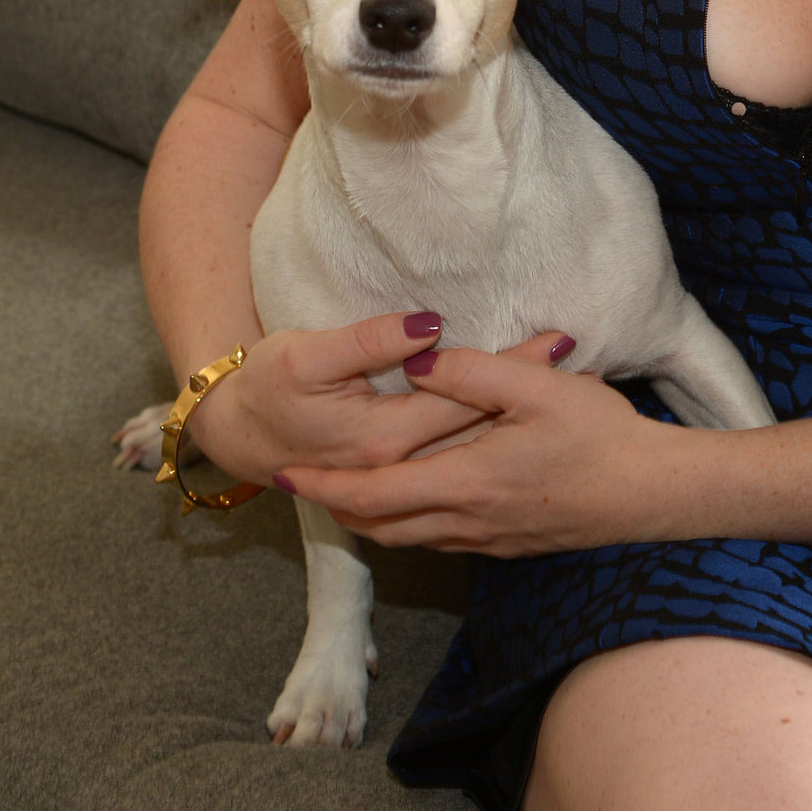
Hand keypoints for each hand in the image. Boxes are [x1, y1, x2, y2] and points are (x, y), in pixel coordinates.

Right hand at [184, 315, 573, 486]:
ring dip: (516, 427)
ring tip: (567, 388)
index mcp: (382, 438)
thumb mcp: (309, 355)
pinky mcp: (395, 482)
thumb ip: (372, 342)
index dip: (513, 366)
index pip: (465, 398)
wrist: (235, 431)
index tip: (560, 340)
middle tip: (577, 359)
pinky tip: (519, 428)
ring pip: (473, 453)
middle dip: (530, 394)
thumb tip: (430, 326)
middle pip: (479, 428)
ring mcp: (397, 484)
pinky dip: (489, 448)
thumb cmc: (268, 385)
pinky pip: (455, 470)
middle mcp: (397, 468)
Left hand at [271, 346, 689, 556]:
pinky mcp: (509, 543)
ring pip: (407, 538)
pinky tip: (413, 500)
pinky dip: (407, 523)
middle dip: (335, 505)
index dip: (324, 484)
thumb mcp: (536, 386)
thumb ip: (470, 371)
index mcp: (465, 481)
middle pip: (380, 525)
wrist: (650, 493)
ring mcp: (489, 538)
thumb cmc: (599, 435)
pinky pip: (438, 539)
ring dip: (368, 517)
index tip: (284, 474)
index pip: (372, 492)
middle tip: (301, 484)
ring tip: (343, 490)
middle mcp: (467, 520)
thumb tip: (416, 360)